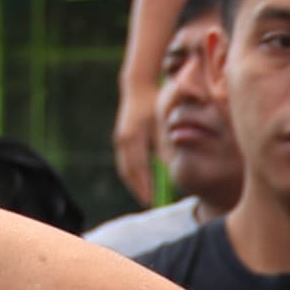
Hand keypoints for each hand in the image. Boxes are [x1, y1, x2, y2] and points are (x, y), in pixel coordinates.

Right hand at [113, 85, 159, 206]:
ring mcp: (120, 140)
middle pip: (128, 172)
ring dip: (134, 183)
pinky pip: (126, 162)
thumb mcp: (165, 121)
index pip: (138, 168)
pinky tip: (143, 182)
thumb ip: (167, 143)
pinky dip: (133, 174)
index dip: (144, 186)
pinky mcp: (121, 139)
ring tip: (146, 196)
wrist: (137, 86)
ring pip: (125, 168)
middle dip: (138, 189)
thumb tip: (169, 168)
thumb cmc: (156, 101)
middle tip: (149, 203)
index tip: (152, 200)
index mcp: (133, 137)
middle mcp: (123, 140)